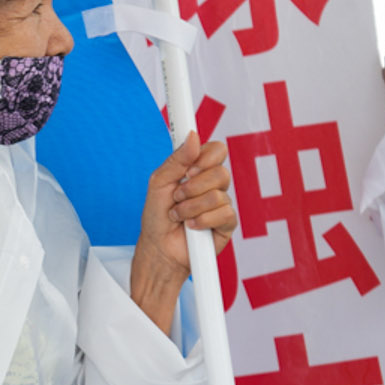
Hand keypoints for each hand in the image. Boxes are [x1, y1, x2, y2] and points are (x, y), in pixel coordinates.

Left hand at [130, 133, 233, 333]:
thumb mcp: (159, 183)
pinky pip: (224, 214)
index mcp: (198, 170)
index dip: (205, 157)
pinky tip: (192, 227)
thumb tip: (193, 136)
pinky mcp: (227, 224)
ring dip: (191, 207)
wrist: (159, 248)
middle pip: (221, 172)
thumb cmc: (157, 215)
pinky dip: (202, 221)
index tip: (189, 169)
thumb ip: (177, 160)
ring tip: (179, 216)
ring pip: (218, 195)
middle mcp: (213, 185)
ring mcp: (222, 204)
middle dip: (193, 187)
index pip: (216, 150)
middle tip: (178, 196)